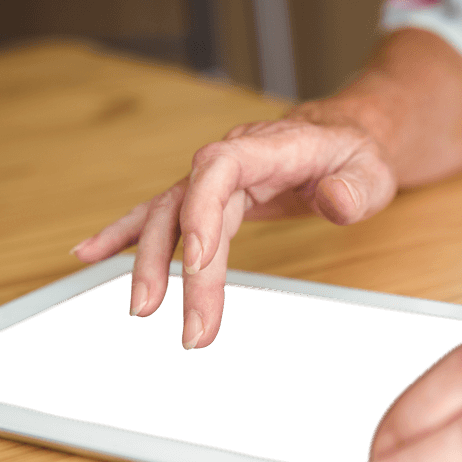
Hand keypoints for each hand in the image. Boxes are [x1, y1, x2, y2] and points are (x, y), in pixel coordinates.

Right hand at [71, 117, 396, 348]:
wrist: (344, 136)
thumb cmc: (356, 155)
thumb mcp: (372, 171)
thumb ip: (354, 190)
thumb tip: (333, 203)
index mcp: (267, 146)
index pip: (219, 167)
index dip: (202, 211)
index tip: (200, 262)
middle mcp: (230, 158)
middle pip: (187, 205)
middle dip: (178, 265)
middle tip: (187, 326)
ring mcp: (213, 178)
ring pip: (168, 215)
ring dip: (148, 262)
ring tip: (139, 309)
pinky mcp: (208, 197)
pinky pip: (161, 214)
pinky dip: (125, 235)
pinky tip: (89, 255)